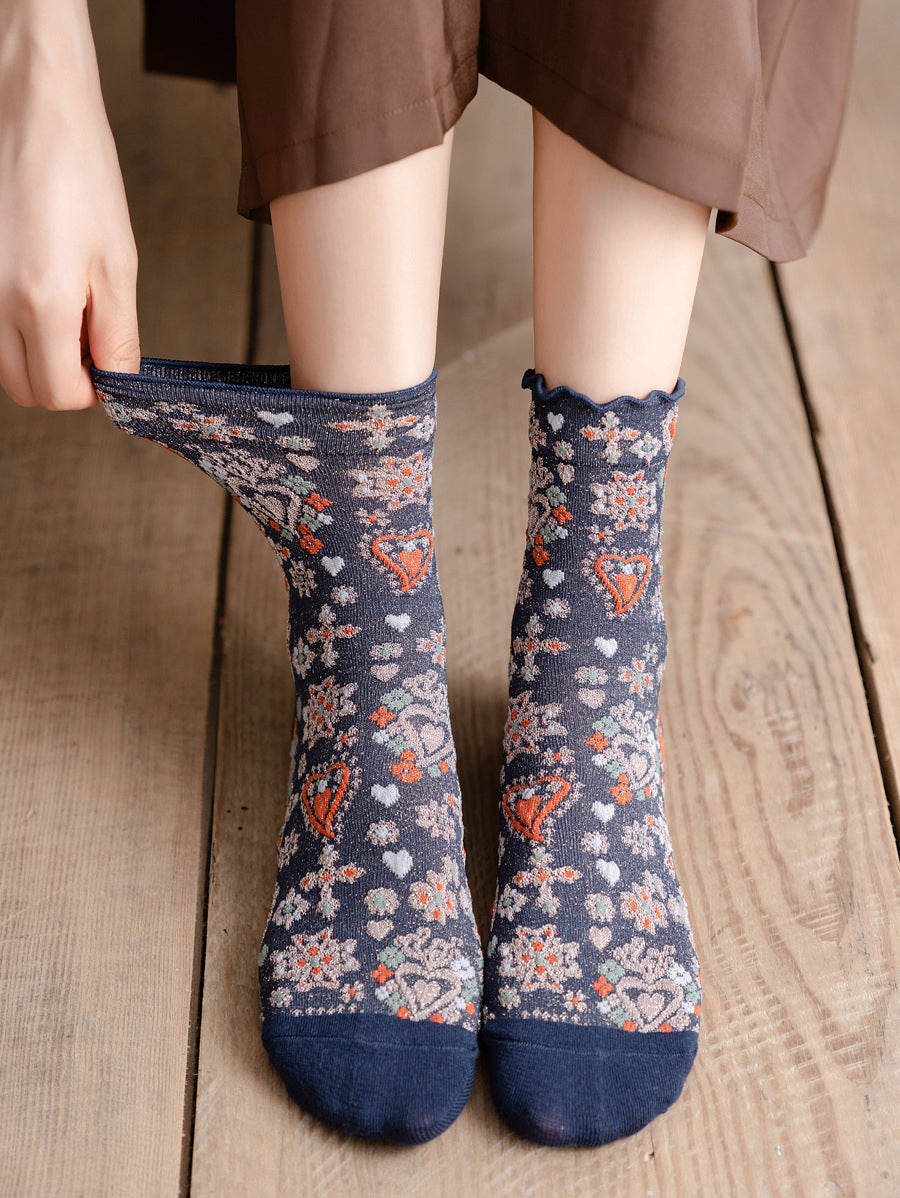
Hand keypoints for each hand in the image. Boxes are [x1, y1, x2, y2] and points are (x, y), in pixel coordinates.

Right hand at [0, 2, 140, 409]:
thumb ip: (117, 334)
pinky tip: (36, 290)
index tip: (106, 365)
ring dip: (34, 355)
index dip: (92, 390)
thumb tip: (116, 382)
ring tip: (64, 309)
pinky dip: (11, 326)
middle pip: (25, 388)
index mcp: (40, 303)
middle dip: (60, 378)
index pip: (61, 394)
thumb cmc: (80, 173)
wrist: (32, 108)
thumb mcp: (117, 263)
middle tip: (87, 340)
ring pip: (0, 362)